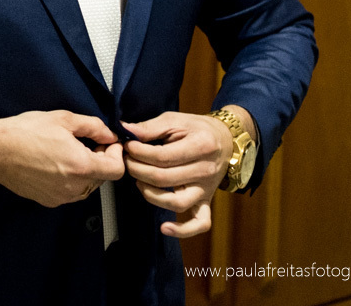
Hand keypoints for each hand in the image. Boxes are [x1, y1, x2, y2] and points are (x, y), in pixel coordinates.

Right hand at [0, 110, 124, 207]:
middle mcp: (74, 187)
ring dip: (85, 171)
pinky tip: (54, 164)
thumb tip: (110, 134)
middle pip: (102, 178)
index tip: (107, 143)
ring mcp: (61, 197)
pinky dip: (69, 180)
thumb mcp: (63, 119)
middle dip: (100, 160)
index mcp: (81, 166)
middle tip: (86, 143)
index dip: (116, 154)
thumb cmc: (26, 131)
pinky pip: (70, 192)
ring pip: (86, 186)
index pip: (117, 170)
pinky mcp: (49, 200)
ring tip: (67, 153)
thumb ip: (93, 126)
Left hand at [121, 111, 234, 237]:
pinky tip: (165, 227)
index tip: (127, 146)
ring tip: (139, 181)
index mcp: (201, 146)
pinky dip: (183, 230)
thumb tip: (125, 130)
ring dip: (150, 194)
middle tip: (127, 161)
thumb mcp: (175, 120)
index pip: (162, 157)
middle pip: (164, 179)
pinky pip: (200, 222)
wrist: (225, 140)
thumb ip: (150, 127)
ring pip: (177, 203)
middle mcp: (205, 170)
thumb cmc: (196, 129)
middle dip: (137, 170)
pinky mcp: (206, 200)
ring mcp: (207, 189)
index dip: (139, 153)